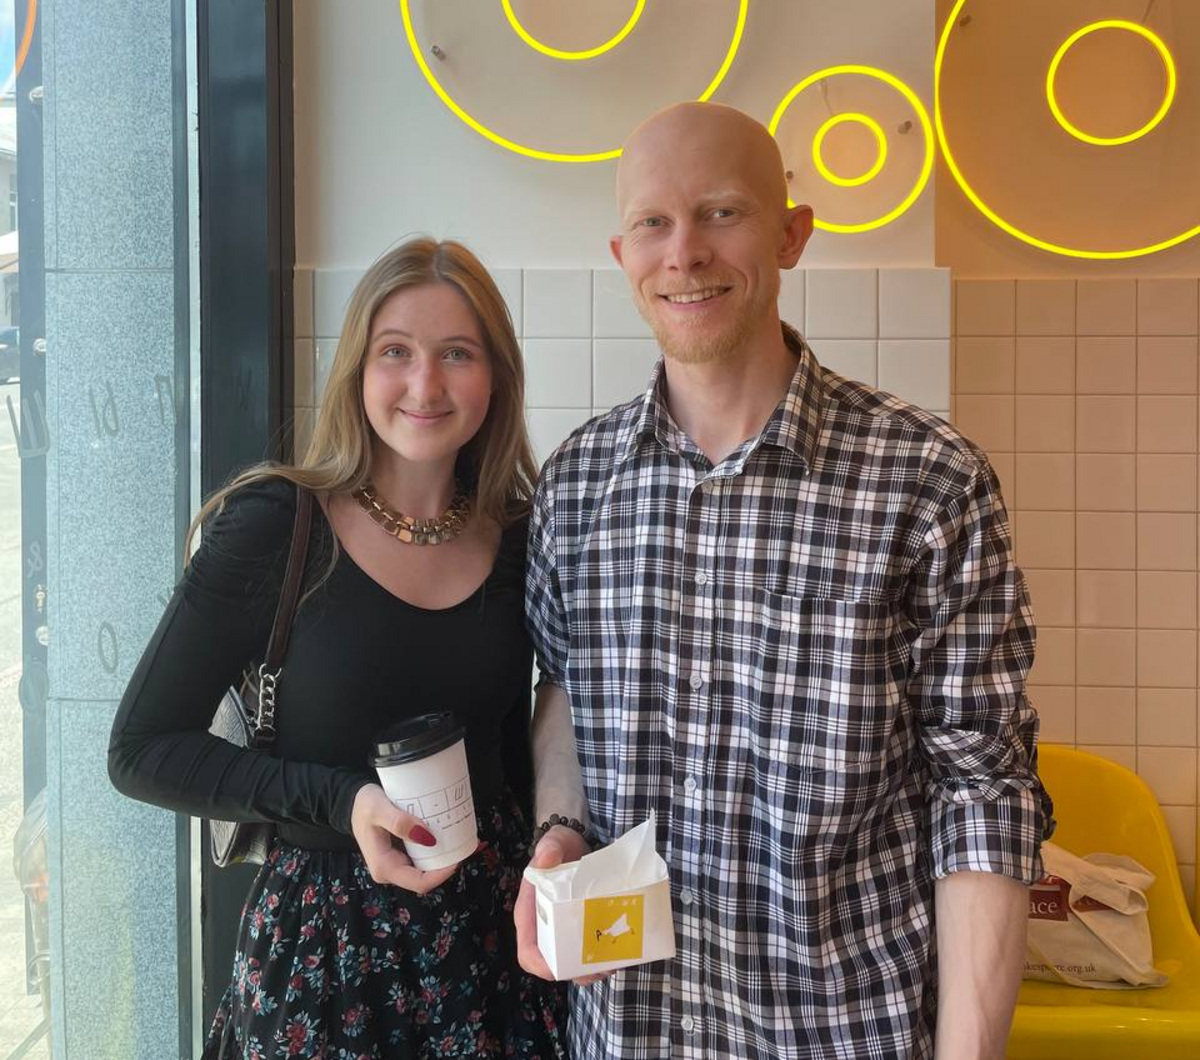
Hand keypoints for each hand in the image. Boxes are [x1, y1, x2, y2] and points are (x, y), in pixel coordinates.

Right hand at [350, 783, 460, 894]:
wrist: (351, 801)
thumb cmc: (364, 804)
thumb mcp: (378, 808)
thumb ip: (400, 823)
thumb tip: (428, 839)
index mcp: (384, 867)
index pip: (419, 882)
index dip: (441, 874)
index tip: (458, 857)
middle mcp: (389, 871)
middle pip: (424, 879)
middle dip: (445, 866)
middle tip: (464, 845)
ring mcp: (394, 865)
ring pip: (424, 870)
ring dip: (442, 859)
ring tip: (460, 840)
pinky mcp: (398, 856)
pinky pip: (420, 859)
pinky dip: (434, 850)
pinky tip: (446, 837)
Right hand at [515, 825, 609, 984]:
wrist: (577, 846)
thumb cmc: (561, 847)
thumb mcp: (555, 842)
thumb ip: (550, 847)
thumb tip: (546, 859)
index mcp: (530, 913)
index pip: (528, 950)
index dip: (542, 965)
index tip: (562, 969)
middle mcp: (544, 928)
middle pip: (552, 964)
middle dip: (575, 973)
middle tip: (600, 970)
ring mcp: (562, 931)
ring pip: (571, 963)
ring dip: (590, 969)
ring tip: (612, 964)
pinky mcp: (578, 929)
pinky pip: (585, 952)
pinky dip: (600, 957)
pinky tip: (617, 953)